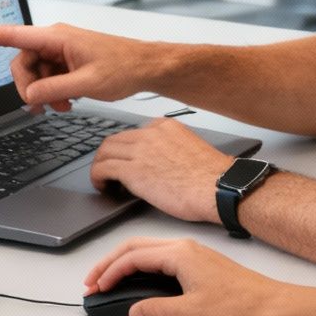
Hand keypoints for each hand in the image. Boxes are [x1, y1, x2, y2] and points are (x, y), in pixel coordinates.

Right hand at [0, 21, 163, 110]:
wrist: (145, 67)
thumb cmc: (123, 67)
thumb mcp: (87, 83)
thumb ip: (55, 89)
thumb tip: (31, 95)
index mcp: (55, 37)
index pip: (9, 34)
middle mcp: (53, 41)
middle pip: (21, 64)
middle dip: (28, 87)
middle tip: (43, 106)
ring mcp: (59, 51)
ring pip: (33, 74)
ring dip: (43, 93)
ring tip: (62, 106)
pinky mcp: (66, 62)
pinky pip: (47, 77)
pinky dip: (52, 92)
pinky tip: (67, 102)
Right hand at [83, 237, 283, 315]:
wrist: (270, 304)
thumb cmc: (239, 304)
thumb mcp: (191, 312)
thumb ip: (157, 311)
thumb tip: (134, 311)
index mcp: (179, 254)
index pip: (132, 258)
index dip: (109, 273)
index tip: (96, 288)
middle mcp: (183, 247)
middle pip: (134, 247)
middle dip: (109, 264)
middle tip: (92, 282)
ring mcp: (191, 253)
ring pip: (146, 250)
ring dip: (124, 263)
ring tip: (108, 280)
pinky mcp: (198, 262)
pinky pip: (160, 257)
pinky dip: (141, 266)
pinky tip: (137, 279)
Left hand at [88, 118, 231, 223]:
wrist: (219, 189)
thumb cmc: (212, 178)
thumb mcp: (189, 150)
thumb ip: (169, 150)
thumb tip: (158, 164)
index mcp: (165, 127)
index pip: (133, 133)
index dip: (124, 149)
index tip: (124, 161)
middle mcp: (150, 134)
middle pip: (115, 140)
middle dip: (107, 156)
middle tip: (107, 172)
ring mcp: (140, 150)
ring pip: (104, 152)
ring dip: (100, 166)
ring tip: (104, 181)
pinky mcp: (133, 170)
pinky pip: (102, 169)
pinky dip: (97, 178)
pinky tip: (103, 187)